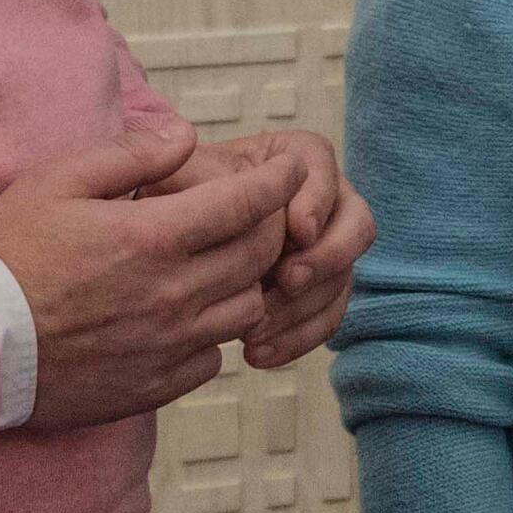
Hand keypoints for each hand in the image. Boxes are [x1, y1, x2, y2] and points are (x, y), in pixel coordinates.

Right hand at [0, 125, 296, 429]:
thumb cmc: (6, 255)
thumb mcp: (56, 182)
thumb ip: (130, 155)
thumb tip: (186, 136)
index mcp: (152, 238)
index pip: (247, 204)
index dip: (278, 181)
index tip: (288, 170)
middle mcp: (173, 294)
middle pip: (260, 256)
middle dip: (271, 227)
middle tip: (257, 214)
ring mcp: (168, 345)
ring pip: (247, 309)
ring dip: (245, 282)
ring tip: (221, 265)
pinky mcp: (156, 385)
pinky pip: (214, 357)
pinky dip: (213, 333)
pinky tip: (187, 316)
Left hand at [161, 128, 374, 367]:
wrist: (156, 251)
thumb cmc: (164, 202)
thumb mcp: (171, 178)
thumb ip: (195, 172)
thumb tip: (225, 179)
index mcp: (291, 158)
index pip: (322, 168)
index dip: (318, 200)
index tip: (298, 231)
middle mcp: (321, 200)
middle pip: (355, 223)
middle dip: (326, 257)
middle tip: (286, 281)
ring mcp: (324, 249)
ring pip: (343, 277)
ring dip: (304, 307)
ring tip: (256, 330)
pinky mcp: (317, 292)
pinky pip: (327, 317)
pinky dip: (297, 338)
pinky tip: (257, 355)